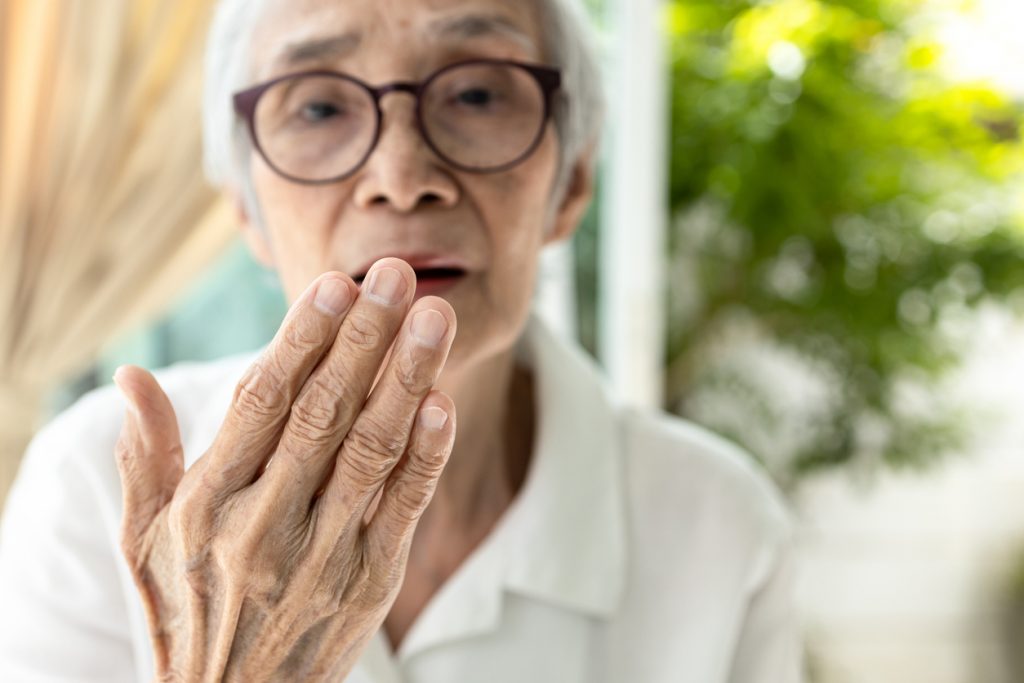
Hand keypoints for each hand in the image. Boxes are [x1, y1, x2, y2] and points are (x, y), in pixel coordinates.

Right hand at [113, 259, 456, 681]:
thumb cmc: (185, 614)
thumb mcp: (144, 544)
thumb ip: (146, 459)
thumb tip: (130, 378)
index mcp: (206, 506)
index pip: (261, 404)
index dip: (301, 339)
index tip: (334, 284)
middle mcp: (264, 527)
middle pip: (324, 415)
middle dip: (364, 338)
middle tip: (394, 272)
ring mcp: (323, 557)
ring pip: (372, 452)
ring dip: (408, 379)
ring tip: (434, 315)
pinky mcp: (370, 583)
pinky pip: (404, 509)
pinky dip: (427, 455)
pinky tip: (443, 402)